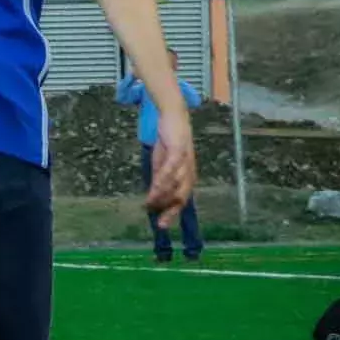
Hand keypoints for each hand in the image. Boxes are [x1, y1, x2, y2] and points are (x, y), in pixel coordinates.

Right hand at [146, 109, 197, 228]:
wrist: (173, 116)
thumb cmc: (169, 139)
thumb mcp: (161, 162)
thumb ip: (159, 178)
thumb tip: (153, 195)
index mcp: (187, 175)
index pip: (182, 198)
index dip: (172, 212)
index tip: (161, 224)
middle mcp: (189, 171)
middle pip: (182, 196)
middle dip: (171, 210)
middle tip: (159, 223)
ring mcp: (186, 162)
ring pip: (176, 185)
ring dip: (163, 197)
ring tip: (150, 204)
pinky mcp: (179, 151)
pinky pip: (171, 169)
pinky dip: (162, 180)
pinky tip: (154, 188)